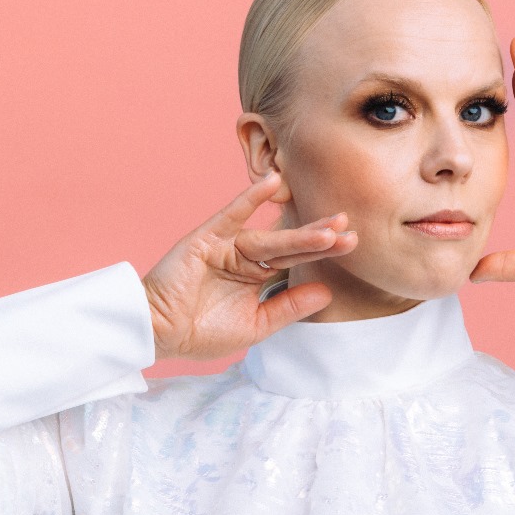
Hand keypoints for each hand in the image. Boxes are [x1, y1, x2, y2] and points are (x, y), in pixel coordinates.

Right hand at [142, 171, 357, 360]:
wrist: (161, 334)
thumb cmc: (202, 333)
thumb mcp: (257, 325)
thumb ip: (289, 307)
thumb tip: (326, 291)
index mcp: (258, 276)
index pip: (297, 260)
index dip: (323, 251)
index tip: (352, 243)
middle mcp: (246, 257)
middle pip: (290, 244)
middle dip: (320, 237)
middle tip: (349, 228)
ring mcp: (228, 246)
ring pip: (270, 237)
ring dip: (299, 232)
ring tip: (330, 227)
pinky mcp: (207, 238)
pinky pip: (232, 214)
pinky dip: (250, 198)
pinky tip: (272, 181)